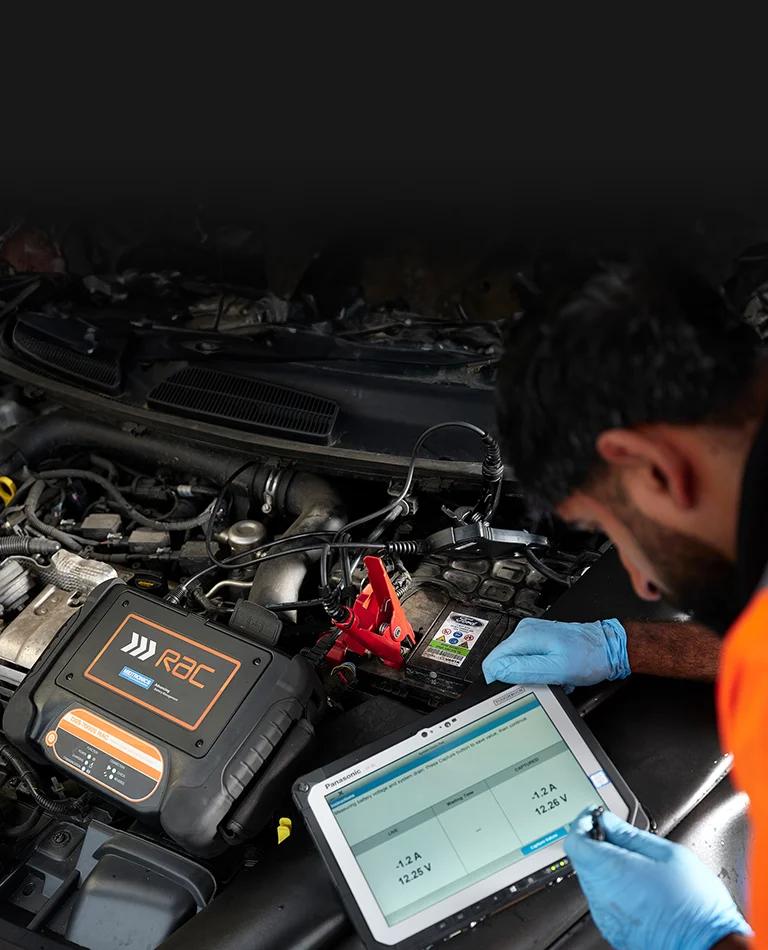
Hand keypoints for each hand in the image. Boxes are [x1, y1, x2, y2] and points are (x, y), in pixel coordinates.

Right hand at [481, 617, 629, 688]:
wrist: (608, 649)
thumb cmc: (589, 657)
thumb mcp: (556, 668)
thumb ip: (523, 669)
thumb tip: (497, 670)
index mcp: (525, 636)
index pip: (493, 660)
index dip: (499, 679)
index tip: (515, 687)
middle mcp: (525, 631)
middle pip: (503, 661)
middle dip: (517, 677)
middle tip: (540, 682)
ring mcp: (532, 635)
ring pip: (516, 663)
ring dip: (529, 675)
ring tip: (550, 677)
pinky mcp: (539, 641)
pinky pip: (527, 660)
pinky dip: (538, 670)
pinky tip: (553, 672)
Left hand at [564, 808, 751, 949]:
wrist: (710, 947)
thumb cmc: (696, 905)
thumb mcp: (668, 854)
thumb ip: (630, 834)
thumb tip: (609, 821)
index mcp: (611, 871)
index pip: (575, 840)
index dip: (583, 823)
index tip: (595, 815)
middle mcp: (602, 896)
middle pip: (581, 859)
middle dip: (595, 842)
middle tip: (617, 834)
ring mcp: (607, 916)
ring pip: (591, 880)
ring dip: (604, 865)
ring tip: (633, 860)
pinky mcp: (615, 930)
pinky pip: (603, 901)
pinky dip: (612, 887)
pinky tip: (636, 883)